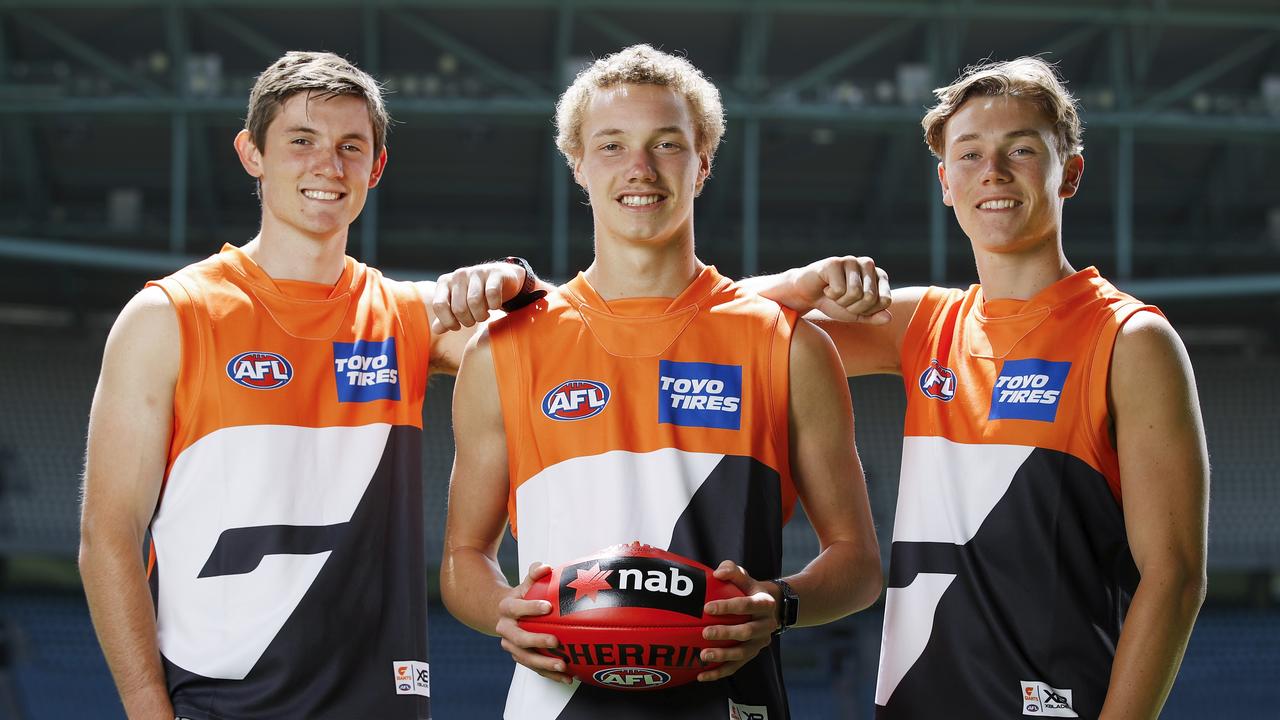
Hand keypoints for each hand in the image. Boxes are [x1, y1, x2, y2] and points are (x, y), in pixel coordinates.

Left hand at [430, 261, 526, 333]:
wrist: (501, 278)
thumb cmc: (476, 295)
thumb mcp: (459, 305)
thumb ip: (447, 317)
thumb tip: (436, 330)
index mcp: (445, 282)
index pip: (439, 306)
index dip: (448, 322)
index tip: (457, 327)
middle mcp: (458, 275)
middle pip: (458, 308)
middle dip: (468, 321)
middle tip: (474, 320)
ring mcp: (476, 272)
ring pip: (474, 302)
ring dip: (481, 316)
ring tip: (484, 315)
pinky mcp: (494, 273)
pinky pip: (492, 293)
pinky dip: (494, 305)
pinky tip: (495, 306)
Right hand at [495, 562, 573, 684]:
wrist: (504, 615)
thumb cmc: (522, 597)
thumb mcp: (526, 583)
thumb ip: (535, 573)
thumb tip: (546, 567)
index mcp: (506, 608)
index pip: (516, 608)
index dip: (530, 608)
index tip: (548, 607)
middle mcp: (506, 629)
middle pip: (519, 638)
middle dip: (537, 640)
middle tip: (555, 641)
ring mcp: (511, 646)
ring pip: (526, 658)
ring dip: (544, 663)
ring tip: (563, 665)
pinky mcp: (520, 658)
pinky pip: (535, 668)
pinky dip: (550, 674)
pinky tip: (566, 677)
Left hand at [697, 561, 779, 681]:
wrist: (768, 608)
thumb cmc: (748, 589)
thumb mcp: (744, 576)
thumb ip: (731, 570)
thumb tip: (717, 573)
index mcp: (764, 604)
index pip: (747, 605)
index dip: (728, 607)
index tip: (707, 607)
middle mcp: (766, 625)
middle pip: (747, 632)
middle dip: (726, 633)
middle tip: (705, 632)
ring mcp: (759, 643)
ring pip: (742, 653)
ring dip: (723, 656)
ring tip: (703, 656)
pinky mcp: (751, 655)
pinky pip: (735, 667)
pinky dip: (718, 673)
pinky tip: (701, 675)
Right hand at [785, 256, 891, 323]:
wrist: (808, 295)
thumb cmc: (834, 303)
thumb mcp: (856, 314)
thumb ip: (873, 317)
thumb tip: (888, 318)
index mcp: (879, 275)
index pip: (885, 300)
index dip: (868, 311)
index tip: (856, 306)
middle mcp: (868, 264)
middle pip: (870, 297)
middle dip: (853, 307)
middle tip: (842, 300)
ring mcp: (851, 260)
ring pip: (855, 293)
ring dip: (841, 302)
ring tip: (834, 294)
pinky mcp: (835, 262)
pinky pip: (839, 289)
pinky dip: (830, 295)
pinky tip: (826, 287)